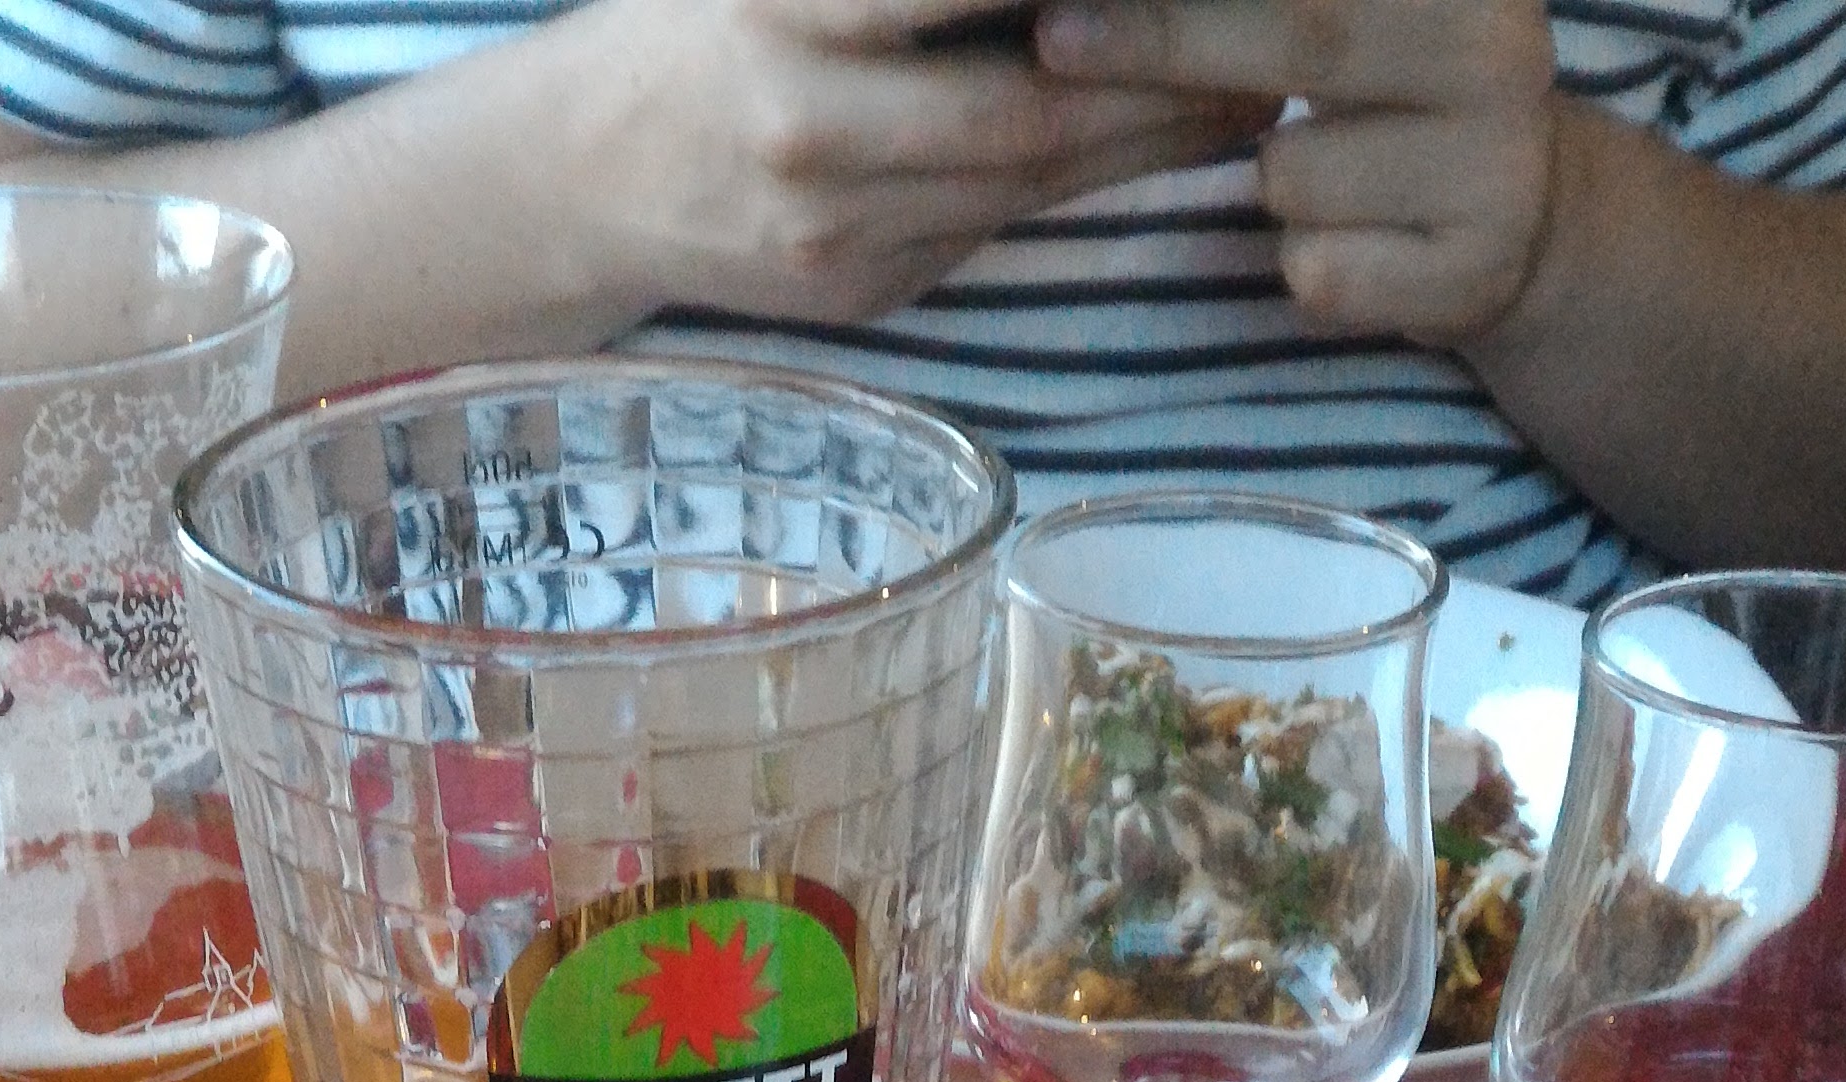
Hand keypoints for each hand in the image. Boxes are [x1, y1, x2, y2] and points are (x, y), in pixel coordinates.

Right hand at [527, 0, 1267, 326]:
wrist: (582, 170)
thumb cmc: (704, 23)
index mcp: (784, 10)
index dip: (1087, 5)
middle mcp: (806, 125)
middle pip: (1024, 110)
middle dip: (1158, 79)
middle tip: (1263, 44)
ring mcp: (832, 226)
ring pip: (1027, 184)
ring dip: (1151, 139)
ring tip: (1244, 88)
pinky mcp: (858, 289)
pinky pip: (994, 226)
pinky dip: (1087, 182)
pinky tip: (1158, 139)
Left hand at [1035, 0, 1560, 344]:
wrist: (1529, 220)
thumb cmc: (1403, 89)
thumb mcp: (1358, 13)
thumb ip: (1267, 5)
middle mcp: (1499, 51)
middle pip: (1304, 37)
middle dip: (1165, 40)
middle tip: (1056, 40)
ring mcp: (1494, 170)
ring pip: (1290, 176)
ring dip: (1262, 185)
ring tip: (1322, 173)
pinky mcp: (1466, 275)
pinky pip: (1315, 271)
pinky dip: (1303, 264)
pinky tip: (1352, 243)